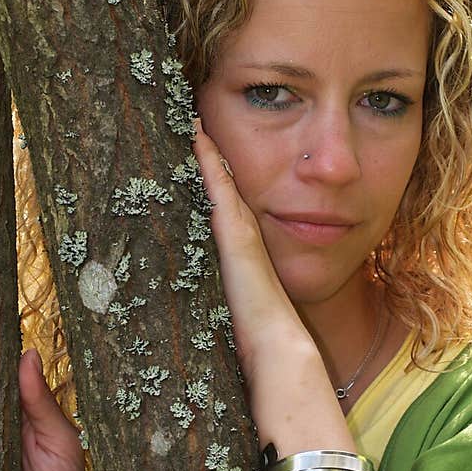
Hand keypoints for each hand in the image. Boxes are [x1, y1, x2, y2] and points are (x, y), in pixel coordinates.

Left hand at [191, 119, 313, 385]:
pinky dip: (209, 164)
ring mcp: (241, 235)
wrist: (277, 349)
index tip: (202, 154)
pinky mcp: (237, 237)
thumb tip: (198, 312)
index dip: (216, 183)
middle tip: (194, 121)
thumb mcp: (238, 311)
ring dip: (210, 153)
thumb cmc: (256, 340)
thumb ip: (228, 301)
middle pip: (227, 189)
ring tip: (194, 120)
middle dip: (212, 159)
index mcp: (240, 256)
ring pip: (223, 183)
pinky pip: (221, 190)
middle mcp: (244, 238)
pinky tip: (196, 136)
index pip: (226, 210)